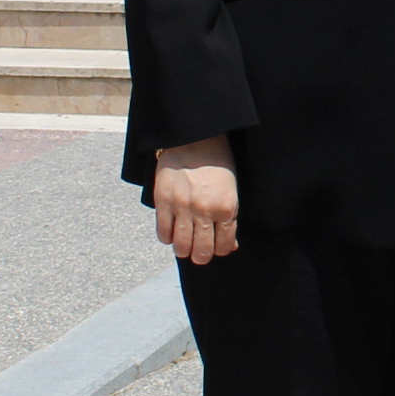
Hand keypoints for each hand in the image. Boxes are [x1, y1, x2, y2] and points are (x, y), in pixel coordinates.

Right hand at [152, 138, 238, 263]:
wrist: (194, 139)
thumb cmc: (218, 165)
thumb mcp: (231, 191)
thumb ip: (230, 219)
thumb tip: (231, 246)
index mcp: (226, 208)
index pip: (225, 247)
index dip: (221, 250)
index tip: (216, 247)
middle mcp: (204, 210)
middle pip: (201, 252)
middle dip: (201, 256)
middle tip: (199, 252)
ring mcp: (182, 206)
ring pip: (181, 247)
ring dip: (183, 249)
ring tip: (184, 243)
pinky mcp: (163, 200)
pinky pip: (163, 232)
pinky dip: (167, 237)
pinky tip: (172, 231)